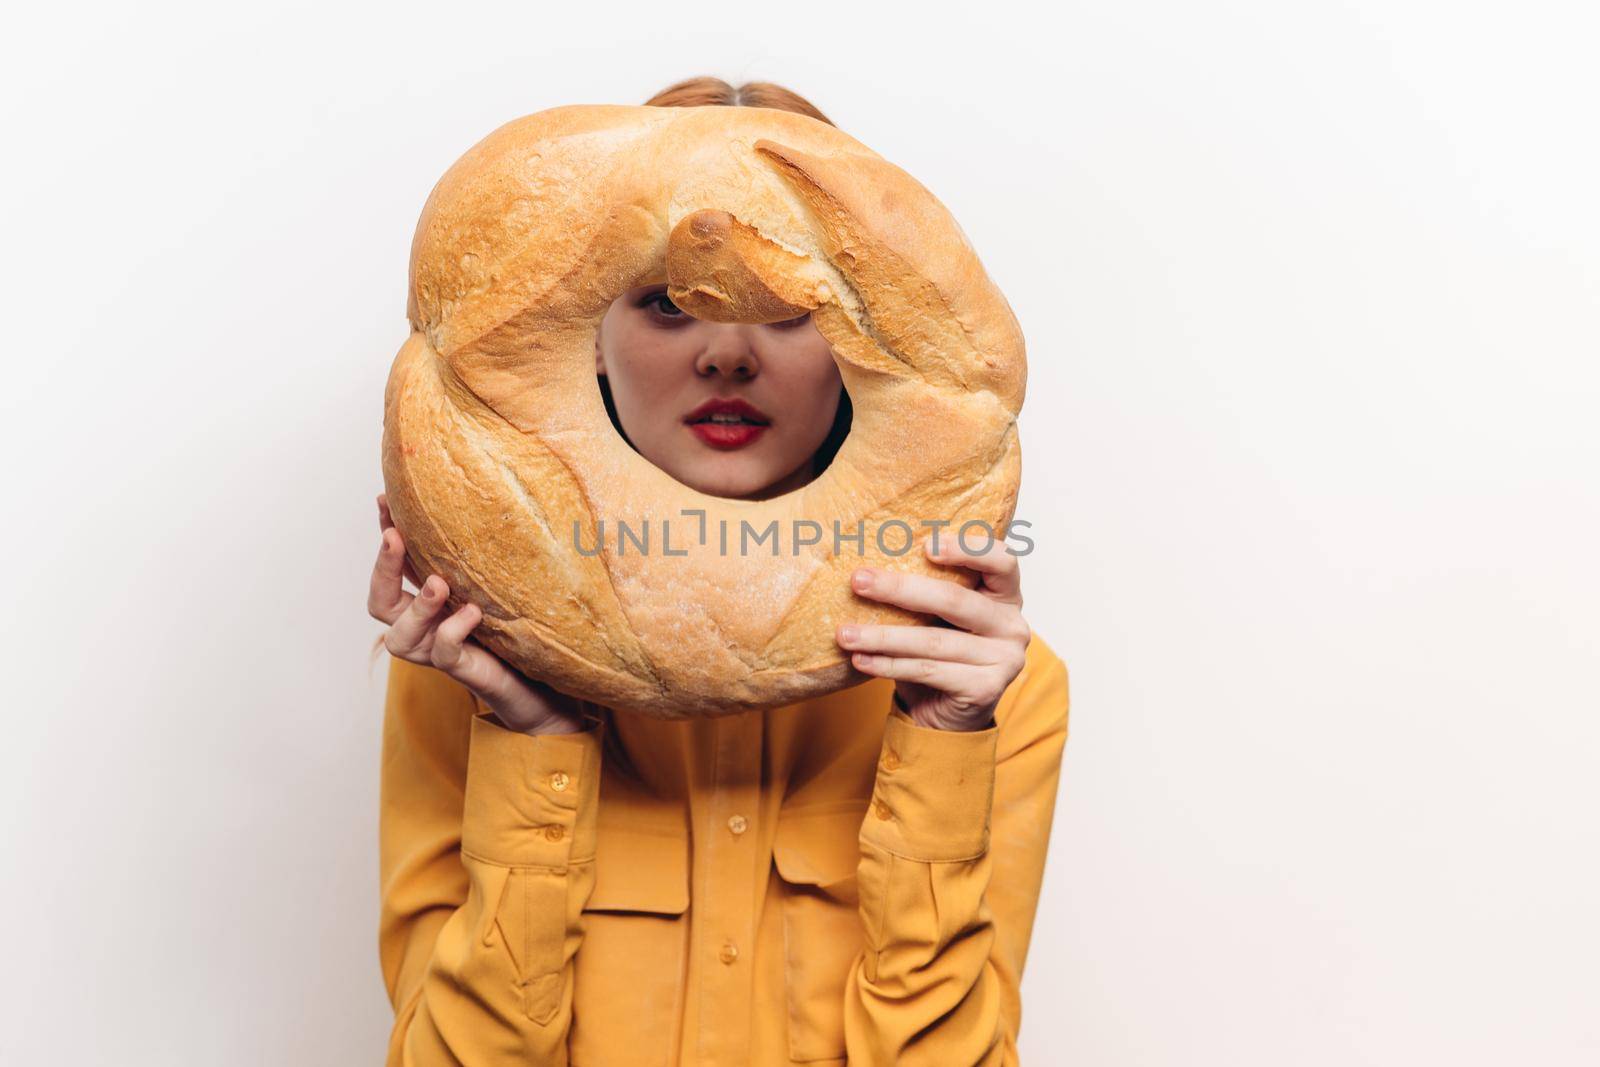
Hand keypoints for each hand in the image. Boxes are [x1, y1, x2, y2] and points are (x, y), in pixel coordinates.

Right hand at [369, 493, 587, 734]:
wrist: (542, 684)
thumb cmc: (517, 630)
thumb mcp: (495, 584)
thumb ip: (478, 557)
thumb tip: (478, 500)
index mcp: (428, 602)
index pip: (394, 568)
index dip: (384, 536)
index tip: (383, 500)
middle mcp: (425, 627)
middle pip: (380, 603)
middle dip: (383, 568)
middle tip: (394, 537)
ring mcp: (439, 651)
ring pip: (401, 636)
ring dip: (417, 606)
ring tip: (440, 583)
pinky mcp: (463, 669)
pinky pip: (443, 653)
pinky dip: (452, 631)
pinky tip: (472, 613)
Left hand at [835, 534, 1029, 731]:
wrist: (947, 713)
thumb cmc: (938, 652)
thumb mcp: (937, 615)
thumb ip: (925, 586)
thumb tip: (867, 562)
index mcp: (1006, 595)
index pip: (1002, 561)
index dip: (968, 549)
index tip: (926, 545)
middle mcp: (1012, 625)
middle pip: (955, 599)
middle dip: (900, 589)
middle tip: (858, 581)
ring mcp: (1003, 659)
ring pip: (934, 640)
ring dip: (883, 636)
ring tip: (846, 633)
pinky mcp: (985, 688)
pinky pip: (927, 670)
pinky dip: (888, 665)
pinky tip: (861, 660)